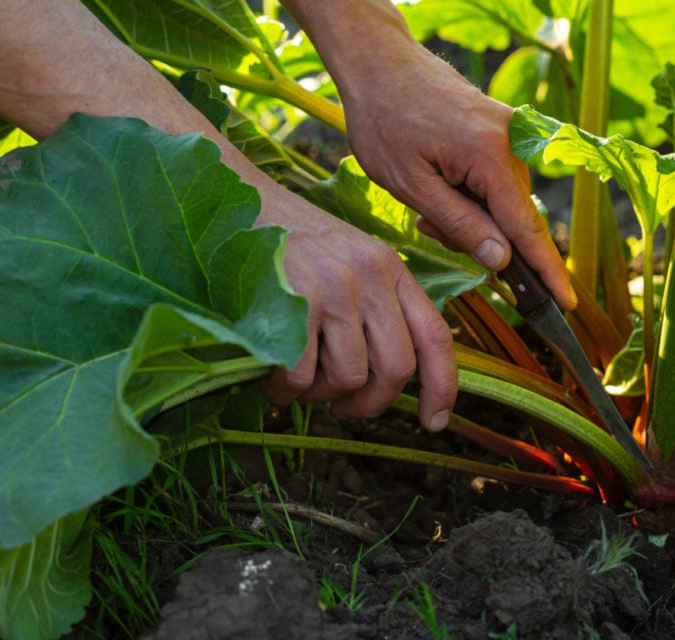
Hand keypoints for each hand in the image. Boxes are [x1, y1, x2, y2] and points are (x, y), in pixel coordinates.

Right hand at [255, 189, 456, 430]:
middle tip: (341, 407)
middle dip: (369, 403)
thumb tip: (387, 377)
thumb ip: (375, 306)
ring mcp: (334, 287)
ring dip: (318, 393)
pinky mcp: (295, 301)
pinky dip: (284, 390)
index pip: (434, 335)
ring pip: (348, 377)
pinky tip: (270, 373)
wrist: (233, 204)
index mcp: (389, 268)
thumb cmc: (288, 244)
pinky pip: (303, 377)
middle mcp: (370, 275)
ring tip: (294, 375)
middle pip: (396, 368)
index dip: (442, 386)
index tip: (434, 422)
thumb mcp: (347, 260)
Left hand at [341, 45, 576, 310]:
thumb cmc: (384, 120)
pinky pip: (495, 180)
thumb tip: (502, 260)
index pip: (526, 229)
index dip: (546, 271)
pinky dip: (470, 195)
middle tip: (429, 226)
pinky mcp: (501, 129)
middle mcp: (511, 142)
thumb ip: (459, 224)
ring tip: (425, 201)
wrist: (379, 62)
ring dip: (469, 215)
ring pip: (502, 202)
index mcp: (490, 156)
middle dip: (479, 238)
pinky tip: (438, 185)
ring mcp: (510, 132)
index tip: (566, 305)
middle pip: (512, 218)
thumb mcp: (410, 184)